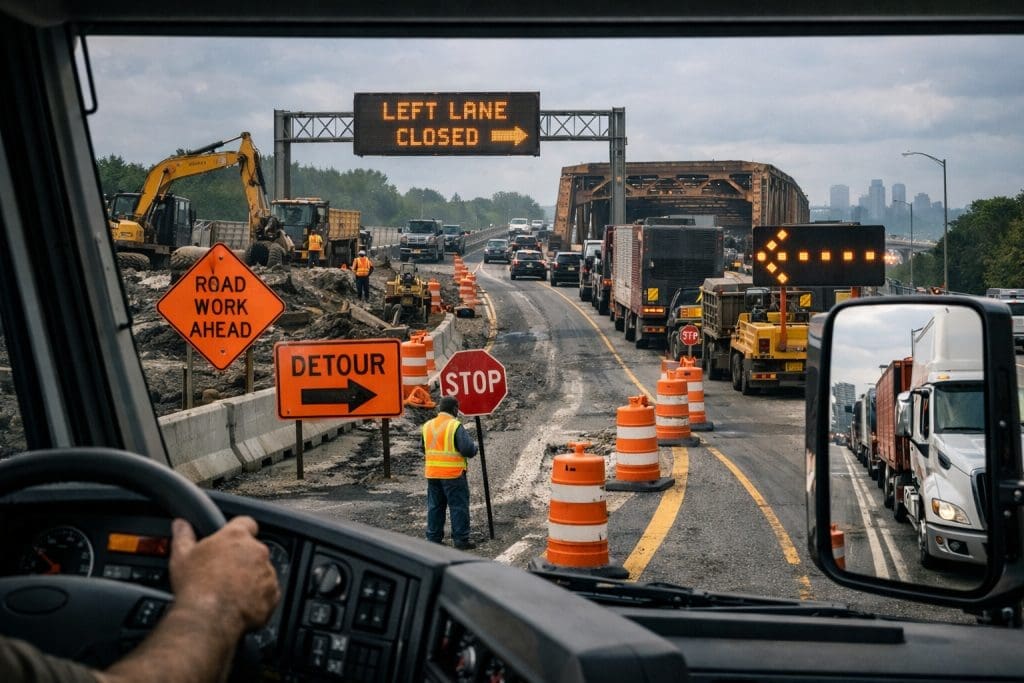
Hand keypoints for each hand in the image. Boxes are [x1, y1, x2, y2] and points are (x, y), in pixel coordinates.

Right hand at [169, 516, 279, 633]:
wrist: (208, 618)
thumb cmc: (195, 587)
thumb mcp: (182, 556)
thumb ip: (184, 536)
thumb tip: (181, 525)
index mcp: (236, 537)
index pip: (246, 523)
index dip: (239, 531)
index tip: (231, 541)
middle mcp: (257, 551)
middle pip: (254, 550)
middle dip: (242, 559)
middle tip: (224, 573)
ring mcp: (267, 573)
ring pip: (263, 572)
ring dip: (252, 578)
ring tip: (230, 592)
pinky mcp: (273, 594)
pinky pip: (269, 593)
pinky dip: (259, 597)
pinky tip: (240, 604)